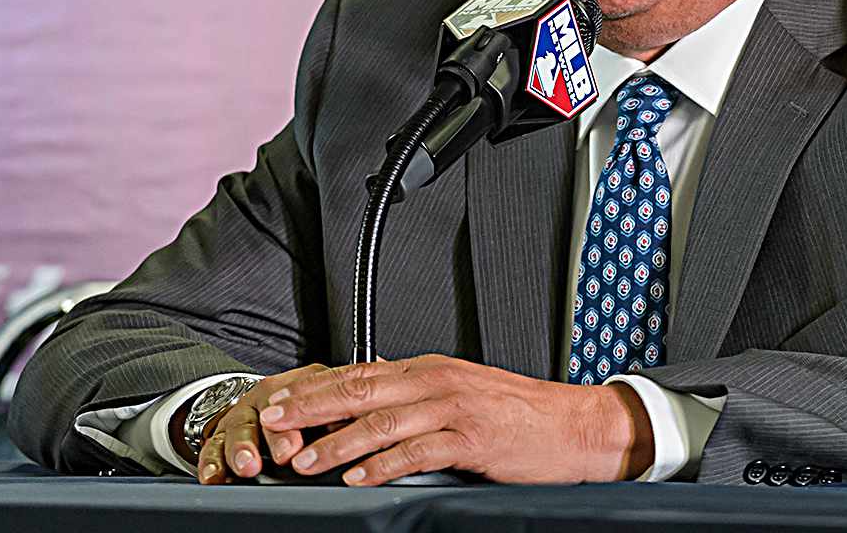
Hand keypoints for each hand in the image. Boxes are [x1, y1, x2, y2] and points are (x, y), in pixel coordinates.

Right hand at [187, 364, 334, 483]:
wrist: (275, 402)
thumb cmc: (312, 407)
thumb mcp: (329, 404)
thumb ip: (341, 417)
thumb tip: (356, 436)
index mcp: (300, 385)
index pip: (301, 399)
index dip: (300, 421)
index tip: (298, 444)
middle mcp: (269, 398)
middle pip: (269, 415)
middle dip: (274, 437)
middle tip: (283, 455)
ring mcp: (244, 415)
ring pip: (239, 428)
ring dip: (241, 449)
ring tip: (246, 467)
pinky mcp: (224, 434)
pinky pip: (213, 447)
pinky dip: (212, 463)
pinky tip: (214, 476)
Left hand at [256, 354, 652, 484]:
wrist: (573, 425)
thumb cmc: (520, 413)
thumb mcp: (464, 390)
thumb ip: (420, 390)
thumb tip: (378, 386)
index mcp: (433, 369)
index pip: (361, 372)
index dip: (315, 387)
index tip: (279, 399)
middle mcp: (438, 382)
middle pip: (361, 389)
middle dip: (311, 406)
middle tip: (273, 422)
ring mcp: (455, 409)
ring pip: (383, 420)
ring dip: (337, 441)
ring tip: (305, 459)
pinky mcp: (471, 439)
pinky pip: (417, 451)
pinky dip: (383, 465)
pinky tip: (358, 477)